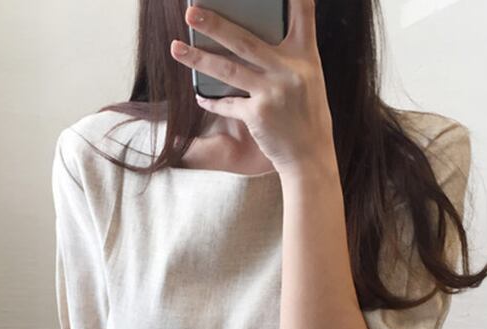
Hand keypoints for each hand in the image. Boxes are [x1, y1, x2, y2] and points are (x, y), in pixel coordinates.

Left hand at [170, 0, 335, 175]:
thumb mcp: (310, 80)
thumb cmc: (308, 116)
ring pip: (227, 69)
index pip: (304, 12)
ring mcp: (273, 92)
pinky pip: (227, 103)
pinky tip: (199, 97)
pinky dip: (211, 101)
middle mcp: (290, 70)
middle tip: (190, 11)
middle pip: (245, 39)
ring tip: (176, 47)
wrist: (310, 156)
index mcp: (306, 56)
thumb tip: (258, 39)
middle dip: (214, 23)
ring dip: (198, 58)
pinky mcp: (258, 114)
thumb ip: (290, 57)